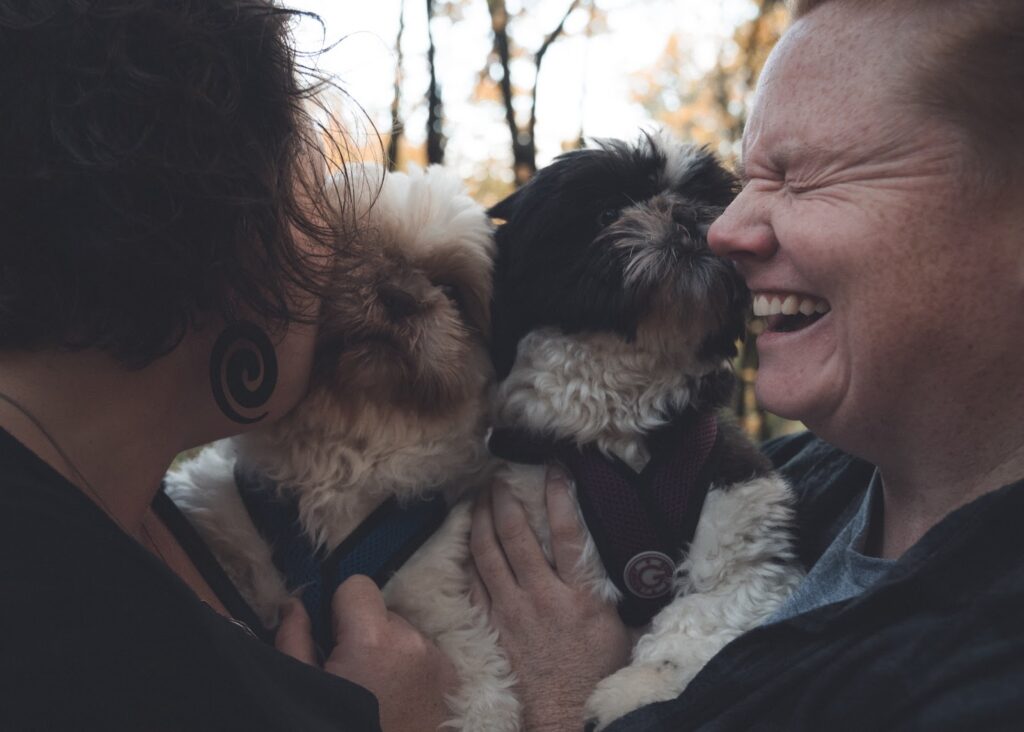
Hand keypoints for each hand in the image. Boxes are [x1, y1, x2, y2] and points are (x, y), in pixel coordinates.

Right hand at [276, 576, 458, 731]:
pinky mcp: (452, 680)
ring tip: (376, 693)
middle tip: (352, 674)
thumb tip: (294, 605)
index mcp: (373, 640)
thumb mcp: (303, 687)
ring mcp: (438, 662)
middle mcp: (413, 644)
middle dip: (365, 634)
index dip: (339, 608)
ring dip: (390, 652)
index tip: (332, 636)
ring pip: (405, 635)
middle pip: (383, 613)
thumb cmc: (339, 729)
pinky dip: (411, 671)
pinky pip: (424, 657)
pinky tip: (396, 702)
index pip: (358, 585)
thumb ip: (294, 638)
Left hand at [470, 467, 633, 731]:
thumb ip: (614, 588)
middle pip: (516, 536)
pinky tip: (467, 540)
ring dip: (480, 521)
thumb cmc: (597, 671)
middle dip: (505, 501)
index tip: (554, 470)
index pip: (566, 534)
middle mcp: (541, 597)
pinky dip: (468, 558)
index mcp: (579, 595)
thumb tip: (634, 556)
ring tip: (478, 498)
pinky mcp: (492, 625)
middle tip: (498, 477)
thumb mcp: (619, 626)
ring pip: (488, 554)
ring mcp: (511, 611)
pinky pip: (473, 583)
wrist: (565, 712)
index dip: (559, 497)